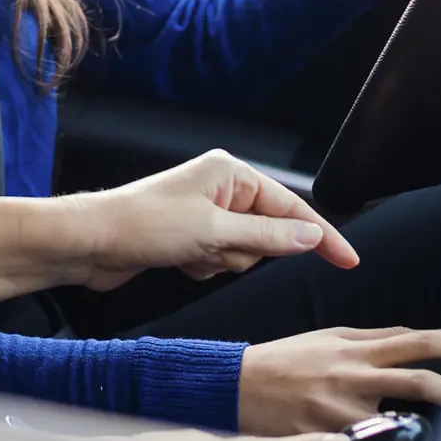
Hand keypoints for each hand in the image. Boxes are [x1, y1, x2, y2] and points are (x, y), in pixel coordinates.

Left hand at [67, 150, 358, 291]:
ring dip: (222, 262)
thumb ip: (268, 238)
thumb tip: (311, 237)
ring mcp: (206, 212)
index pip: (292, 208)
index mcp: (230, 173)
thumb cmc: (143, 225)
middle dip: (246, 252)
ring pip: (245, 253)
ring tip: (189, 253)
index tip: (349, 261)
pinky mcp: (191, 236)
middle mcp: (221, 188)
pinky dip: (206, 267)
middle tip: (211, 248)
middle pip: (268, 234)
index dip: (322, 237)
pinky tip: (179, 261)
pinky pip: (221, 261)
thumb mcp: (214, 233)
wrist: (91, 243)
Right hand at [237, 326, 440, 435]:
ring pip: (405, 417)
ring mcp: (343, 405)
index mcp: (358, 347)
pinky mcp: (329, 434)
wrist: (234, 384)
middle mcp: (355, 372)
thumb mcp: (327, 338)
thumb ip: (371, 337)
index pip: (422, 340)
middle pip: (423, 378)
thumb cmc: (282, 362)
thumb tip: (413, 336)